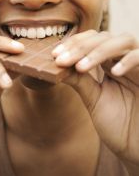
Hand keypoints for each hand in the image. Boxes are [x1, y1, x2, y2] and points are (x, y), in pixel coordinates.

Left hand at [52, 30, 138, 168]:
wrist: (137, 148)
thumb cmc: (118, 124)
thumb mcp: (93, 99)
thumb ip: (79, 79)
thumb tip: (57, 63)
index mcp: (109, 63)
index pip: (92, 40)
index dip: (74, 44)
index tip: (55, 55)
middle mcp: (124, 59)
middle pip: (104, 37)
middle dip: (81, 47)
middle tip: (62, 60)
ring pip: (123, 41)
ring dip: (99, 51)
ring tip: (81, 67)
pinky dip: (128, 61)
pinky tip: (113, 73)